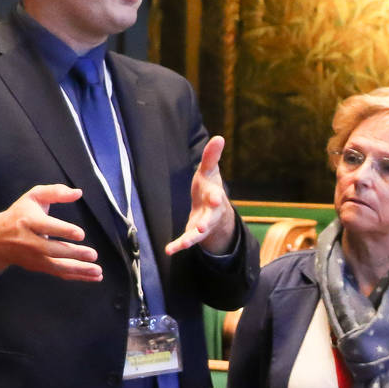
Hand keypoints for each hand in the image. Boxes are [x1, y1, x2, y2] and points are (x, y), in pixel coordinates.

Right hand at [0, 183, 100, 281]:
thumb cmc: (20, 214)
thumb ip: (56, 192)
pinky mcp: (38, 267)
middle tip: (93, 254)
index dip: (63, 230)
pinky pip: (58, 273)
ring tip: (97, 271)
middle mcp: (29, 241)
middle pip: (52, 250)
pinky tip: (93, 277)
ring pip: (56, 266)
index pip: (46, 226)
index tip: (80, 234)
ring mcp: (33, 257)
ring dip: (78, 270)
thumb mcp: (34, 197)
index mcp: (28, 221)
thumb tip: (78, 193)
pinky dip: (76, 276)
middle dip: (74, 254)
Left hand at [166, 136, 235, 255]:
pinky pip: (186, 241)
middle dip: (206, 223)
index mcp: (214, 195)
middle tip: (201, 228)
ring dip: (192, 238)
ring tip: (184, 244)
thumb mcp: (210, 171)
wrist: (214, 209)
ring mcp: (203, 225)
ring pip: (198, 234)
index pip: (216, 195)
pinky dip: (178, 246)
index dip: (215, 197)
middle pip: (209, 219)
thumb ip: (212, 156)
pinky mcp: (193, 234)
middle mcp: (211, 213)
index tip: (215, 197)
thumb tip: (219, 137)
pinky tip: (169, 250)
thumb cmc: (210, 186)